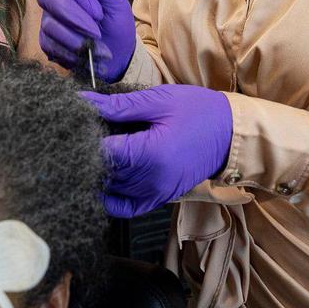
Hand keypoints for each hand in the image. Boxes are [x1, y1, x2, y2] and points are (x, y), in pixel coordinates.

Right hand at [37, 0, 134, 81]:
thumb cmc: (117, 24)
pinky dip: (70, 51)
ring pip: (49, 23)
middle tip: (96, 30)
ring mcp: (48, 19)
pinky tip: (85, 54)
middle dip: (74, 16)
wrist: (118, 55)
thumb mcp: (113, 1)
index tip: (99, 12)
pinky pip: (49, 44)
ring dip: (76, 37)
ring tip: (96, 45)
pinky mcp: (46, 41)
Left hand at [82, 85, 232, 217]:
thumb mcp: (159, 100)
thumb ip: (120, 106)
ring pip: (111, 188)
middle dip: (88, 152)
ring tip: (95, 147)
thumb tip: (84, 101)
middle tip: (82, 131)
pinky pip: (125, 207)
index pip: (101, 152)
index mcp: (151, 154)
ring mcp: (156, 193)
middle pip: (103, 171)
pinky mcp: (160, 199)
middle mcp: (151, 181)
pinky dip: (110, 197)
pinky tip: (104, 178)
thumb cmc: (198, 111)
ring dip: (98, 170)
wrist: (232, 134)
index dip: (84, 136)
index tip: (76, 121)